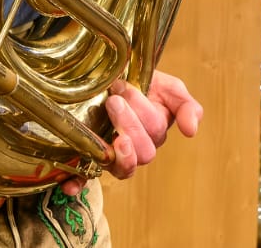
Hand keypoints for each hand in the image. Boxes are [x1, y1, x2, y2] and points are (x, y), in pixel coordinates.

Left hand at [62, 72, 203, 192]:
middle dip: (129, 125)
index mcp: (155, 133)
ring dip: (116, 152)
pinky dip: (78, 183)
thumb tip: (191, 131)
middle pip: (143, 153)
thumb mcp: (168, 87)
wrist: (109, 76)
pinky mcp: (89, 160)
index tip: (124, 88)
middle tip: (113, 100)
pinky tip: (69, 184)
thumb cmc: (140, 83)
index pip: (155, 134)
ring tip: (108, 130)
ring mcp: (113, 156)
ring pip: (123, 168)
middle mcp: (136, 149)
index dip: (141, 115)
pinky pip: (85, 178)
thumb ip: (186, 105)